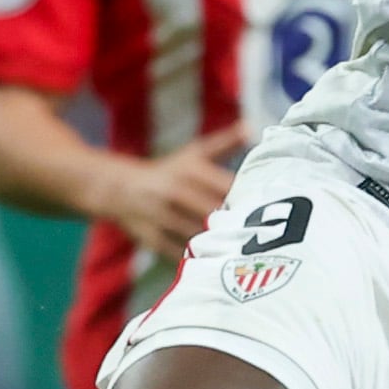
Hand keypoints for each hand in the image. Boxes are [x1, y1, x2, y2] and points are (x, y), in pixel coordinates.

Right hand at [96, 122, 248, 259]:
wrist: (122, 190)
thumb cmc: (170, 171)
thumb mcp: (194, 153)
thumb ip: (225, 143)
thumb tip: (252, 128)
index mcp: (190, 170)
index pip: (227, 187)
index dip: (248, 199)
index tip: (266, 207)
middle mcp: (176, 193)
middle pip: (216, 215)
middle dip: (236, 224)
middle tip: (259, 234)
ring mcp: (163, 218)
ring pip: (201, 237)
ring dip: (220, 244)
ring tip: (242, 249)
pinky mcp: (155, 240)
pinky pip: (185, 254)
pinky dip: (200, 258)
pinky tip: (217, 260)